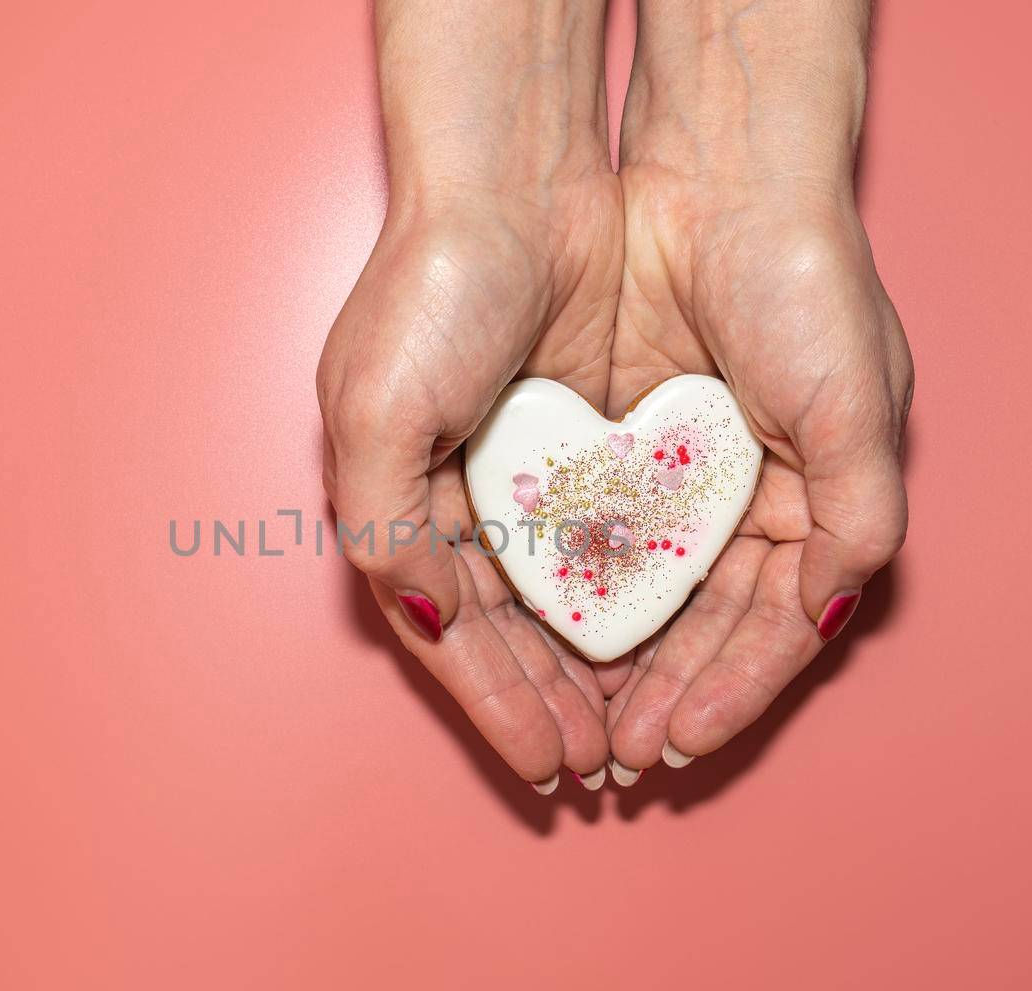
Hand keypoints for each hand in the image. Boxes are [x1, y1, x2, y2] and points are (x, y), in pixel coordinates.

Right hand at [316, 0, 622, 791]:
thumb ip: (387, 527)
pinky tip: (656, 640)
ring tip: (632, 726)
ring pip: (562, 599)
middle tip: (599, 767)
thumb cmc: (427, 290)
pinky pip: (611, 541)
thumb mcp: (376, 411)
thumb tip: (432, 619)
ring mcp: (525, 475)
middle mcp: (457, 500)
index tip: (548, 765)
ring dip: (591, 666)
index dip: (496, 704)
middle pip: (508, 632)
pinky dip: (627, 597)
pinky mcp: (586, 444)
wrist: (511, 183)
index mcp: (397, 503)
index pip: (451, 634)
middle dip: (548, 703)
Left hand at [603, 0, 911, 775]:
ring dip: (611, 663)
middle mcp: (744, 501)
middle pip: (700, 628)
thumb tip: (824, 618)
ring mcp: (674, 478)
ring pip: (640, 597)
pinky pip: (587, 537)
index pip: (770, 629)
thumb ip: (853, 525)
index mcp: (813, 503)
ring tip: (574, 723)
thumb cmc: (805, 287)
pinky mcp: (611, 447)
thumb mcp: (854, 411)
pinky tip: (545, 639)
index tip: (680, 744)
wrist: (719, 180)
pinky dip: (572, 592)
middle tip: (612, 756)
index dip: (728, 692)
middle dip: (661, 695)